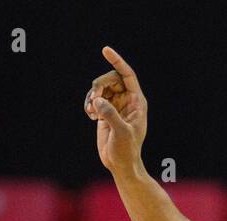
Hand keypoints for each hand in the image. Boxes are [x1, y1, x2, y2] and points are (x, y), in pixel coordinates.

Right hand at [84, 46, 147, 173]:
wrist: (120, 164)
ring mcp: (115, 105)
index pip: (127, 75)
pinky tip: (90, 116)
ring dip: (92, 96)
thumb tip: (98, 100)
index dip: (117, 61)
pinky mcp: (105, 112)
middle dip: (99, 85)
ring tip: (92, 111)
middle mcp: (127, 101)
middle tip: (94, 99)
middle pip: (110, 79)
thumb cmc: (126, 150)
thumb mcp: (121, 132)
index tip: (105, 50)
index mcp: (137, 102)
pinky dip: (89, 103)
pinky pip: (94, 98)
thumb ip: (110, 114)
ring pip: (100, 88)